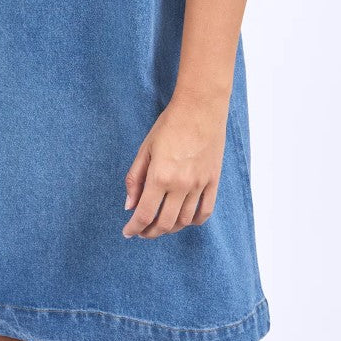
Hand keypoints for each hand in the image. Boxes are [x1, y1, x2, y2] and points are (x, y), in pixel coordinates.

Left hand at [121, 92, 228, 237]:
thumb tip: (129, 206)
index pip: (145, 214)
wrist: (200, 108)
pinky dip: (193, 222)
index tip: (127, 232)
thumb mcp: (145, 149)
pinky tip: (184, 219)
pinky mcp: (213, 181)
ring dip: (169, 228)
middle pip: (164, 223)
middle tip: (141, 231)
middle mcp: (180, 185)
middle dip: (149, 232)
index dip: (134, 228)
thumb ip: (135, 179)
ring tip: (160, 224)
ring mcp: (199, 185)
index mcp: (160, 176)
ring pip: (184, 221)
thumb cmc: (169, 124)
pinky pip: (205, 212)